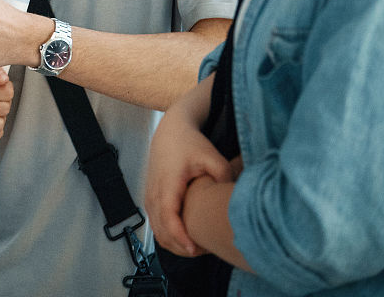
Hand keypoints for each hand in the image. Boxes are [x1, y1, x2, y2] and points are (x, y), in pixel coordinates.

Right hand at [144, 91, 233, 256]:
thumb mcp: (211, 156)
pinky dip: (169, 237)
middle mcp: (154, 193)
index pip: (169, 217)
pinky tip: (188, 239)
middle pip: (161, 230)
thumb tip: (233, 197)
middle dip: (181, 246)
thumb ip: (224, 175)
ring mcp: (150, 197)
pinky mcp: (151, 200)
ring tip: (199, 247)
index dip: (180, 236)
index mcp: (168, 183)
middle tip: (205, 250)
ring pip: (157, 231)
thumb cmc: (189, 143)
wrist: (170, 132)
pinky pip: (156, 225)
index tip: (195, 248)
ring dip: (175, 244)